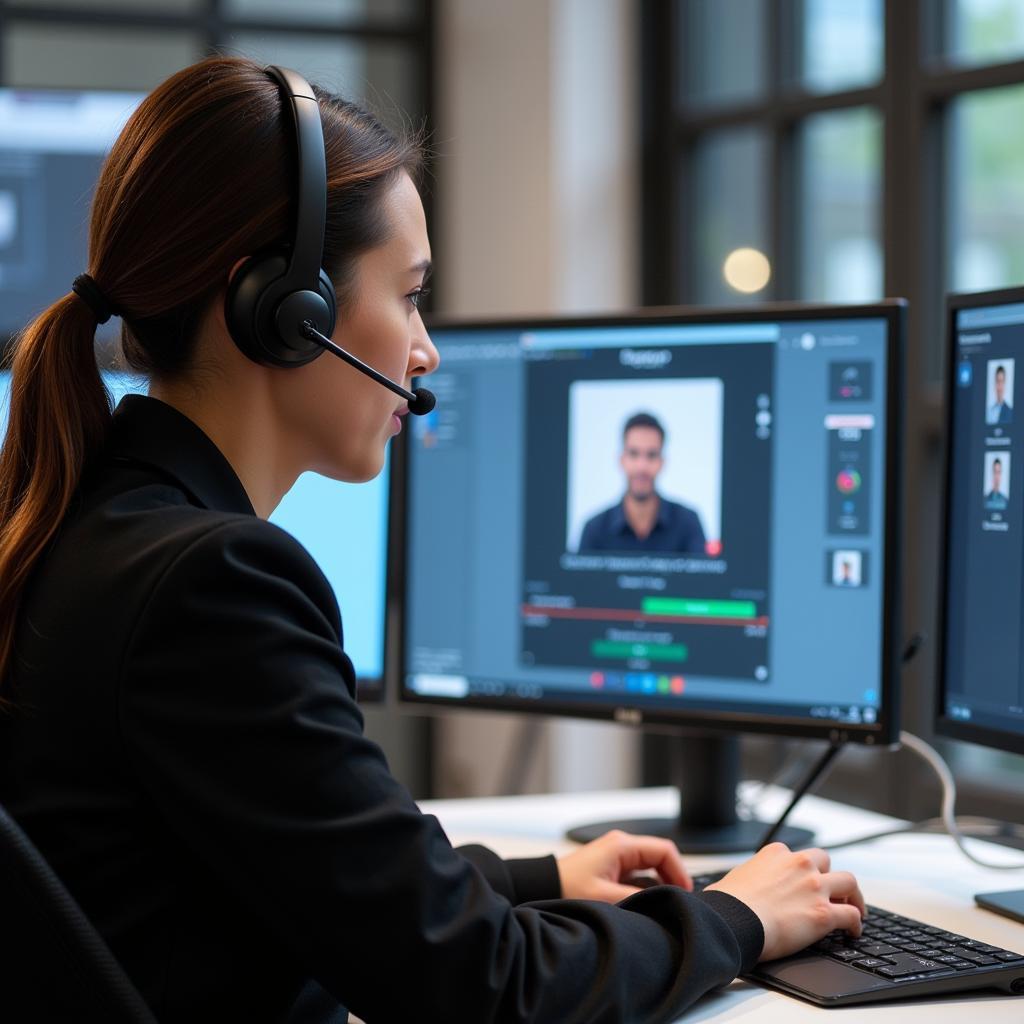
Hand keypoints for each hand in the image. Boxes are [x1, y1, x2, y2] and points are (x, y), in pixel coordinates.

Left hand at [557, 829, 691, 902]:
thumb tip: (662, 902)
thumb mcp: (605, 897)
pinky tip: (644, 904)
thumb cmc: (566, 888)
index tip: (685, 893)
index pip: (664, 850)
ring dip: (658, 884)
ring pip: (650, 867)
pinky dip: (645, 887)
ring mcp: (616, 856)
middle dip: (671, 879)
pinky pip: (638, 874)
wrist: (541, 887)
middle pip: (660, 857)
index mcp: (622, 846)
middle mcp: (621, 846)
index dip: (679, 871)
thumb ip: (636, 899)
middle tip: (676, 902)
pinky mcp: (611, 867)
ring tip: (661, 905)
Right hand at [706, 843, 864, 961]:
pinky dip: (856, 923)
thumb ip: (748, 876)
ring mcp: (814, 888)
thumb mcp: (735, 876)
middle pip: (826, 862)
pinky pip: (852, 915)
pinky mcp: (824, 913)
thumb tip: (737, 886)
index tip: (803, 881)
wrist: (734, 921)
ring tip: (854, 907)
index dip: (802, 870)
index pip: (798, 855)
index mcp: (776, 854)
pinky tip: (853, 931)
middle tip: (831, 891)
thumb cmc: (728, 903)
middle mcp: (799, 865)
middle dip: (830, 875)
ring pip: (849, 882)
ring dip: (853, 895)